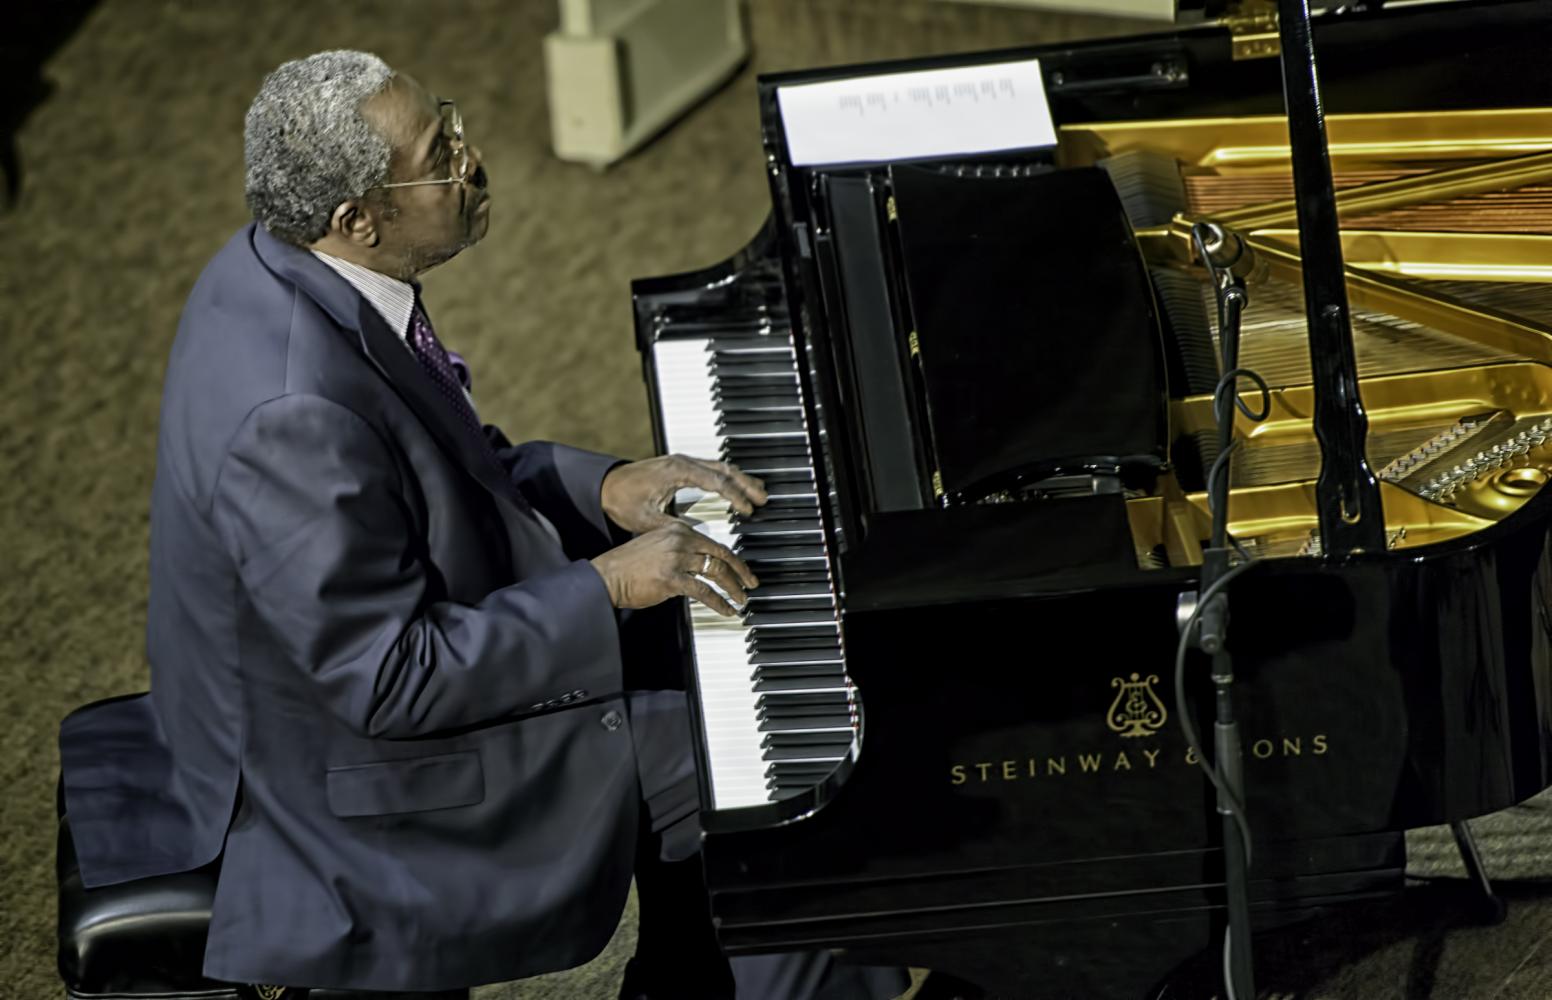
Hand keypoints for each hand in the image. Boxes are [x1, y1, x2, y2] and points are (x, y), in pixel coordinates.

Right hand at [590, 521, 758, 616]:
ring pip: (716, 572)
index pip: (713, 542)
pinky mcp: (672, 579)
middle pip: (721, 554)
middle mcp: (680, 540)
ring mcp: (677, 559)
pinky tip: (727, 610)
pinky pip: (704, 591)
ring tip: (741, 599)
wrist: (607, 576)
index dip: (731, 558)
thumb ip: (679, 549)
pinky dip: (719, 602)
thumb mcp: (656, 545)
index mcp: (677, 530)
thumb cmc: (628, 565)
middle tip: (750, 583)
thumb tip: (701, 564)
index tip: (741, 569)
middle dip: (740, 571)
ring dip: (733, 588)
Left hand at [600, 454, 767, 534]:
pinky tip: (736, 488)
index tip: (748, 510)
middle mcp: (682, 462)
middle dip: (746, 484)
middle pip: (724, 469)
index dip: (735, 495)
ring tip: (757, 494)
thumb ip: (673, 526)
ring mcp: (682, 462)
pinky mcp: (680, 466)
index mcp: (677, 470)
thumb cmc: (621, 500)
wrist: (604, 485)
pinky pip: (711, 468)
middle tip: (763, 499)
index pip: (716, 481)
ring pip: (720, 466)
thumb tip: (697, 537)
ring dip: (740, 479)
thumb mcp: (646, 519)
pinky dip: (727, 478)